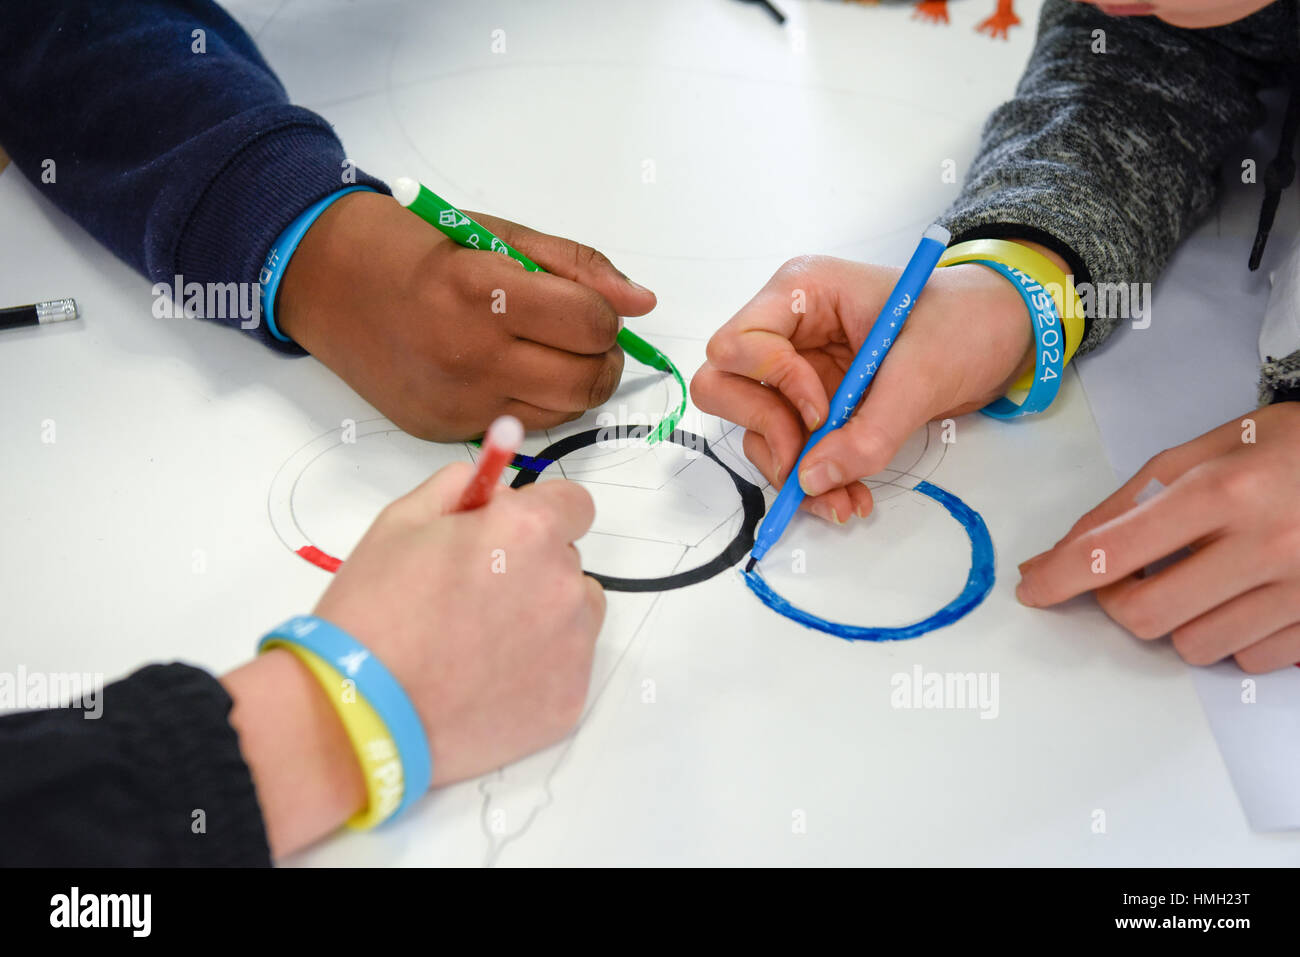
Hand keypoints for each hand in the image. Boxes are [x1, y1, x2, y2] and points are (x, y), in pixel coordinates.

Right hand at [224, 461, 603, 856]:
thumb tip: (494, 486)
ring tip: (481, 643)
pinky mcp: (569, 699)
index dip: (540, 516)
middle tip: (476, 597)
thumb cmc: (374, 613)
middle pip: (569, 562)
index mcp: (528, 531)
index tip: (512, 536)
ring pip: (576, 614)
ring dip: (544, 618)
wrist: (360, 712)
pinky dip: (538, 670)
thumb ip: (460, 487)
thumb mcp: (401, 521)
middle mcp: (564, 584)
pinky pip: (567, 668)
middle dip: (533, 569)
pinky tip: (486, 680)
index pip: (574, 504)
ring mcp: (572, 647)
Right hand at [277, 191, 656, 439]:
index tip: (586, 304)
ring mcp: (456, 400)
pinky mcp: (443, 429)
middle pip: (586, 381)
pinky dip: (533, 404)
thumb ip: (576, 267)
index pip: (591, 324)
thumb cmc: (413, 247)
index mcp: (483, 291)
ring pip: (562, 412)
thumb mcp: (498, 234)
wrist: (325, 280)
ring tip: (544, 351)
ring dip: (572, 384)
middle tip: (581, 336)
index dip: (604, 314)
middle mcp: (470, 354)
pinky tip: (507, 372)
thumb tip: (641, 303)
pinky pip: (520, 427)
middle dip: (601, 357)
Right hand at [691, 249, 1044, 521]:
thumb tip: (811, 481)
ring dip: (793, 472)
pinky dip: (814, 481)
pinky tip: (850, 497)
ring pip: (755, 430)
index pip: (736, 343)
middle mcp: (786, 332)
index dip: (772, 383)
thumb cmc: (965, 322)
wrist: (1002, 335)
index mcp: (801, 294)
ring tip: (844, 499)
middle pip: (724, 386)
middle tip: (811, 462)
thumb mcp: (922, 374)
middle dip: (766, 433)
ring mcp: (796, 372)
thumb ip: (868, 431)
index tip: (823, 411)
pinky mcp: (814, 407)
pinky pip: (791, 452)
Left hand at [1017, 402, 1299, 672]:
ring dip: (1179, 621)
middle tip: (1125, 580)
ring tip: (1202, 579)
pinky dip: (1232, 638)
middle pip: (1148, 615)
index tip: (1033, 589)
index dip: (1061, 576)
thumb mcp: (1208, 447)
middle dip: (1120, 603)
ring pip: (1196, 646)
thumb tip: (1063, 551)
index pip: (1114, 550)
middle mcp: (1266, 544)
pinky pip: (1250, 660)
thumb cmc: (1292, 448)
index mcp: (1225, 490)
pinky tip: (1245, 597)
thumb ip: (1131, 499)